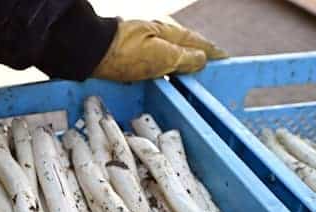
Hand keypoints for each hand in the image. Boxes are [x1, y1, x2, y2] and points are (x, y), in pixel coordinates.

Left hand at [92, 20, 227, 81]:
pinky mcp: (129, 53)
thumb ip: (184, 58)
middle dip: (199, 55)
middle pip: (184, 45)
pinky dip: (165, 66)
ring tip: (190, 74)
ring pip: (170, 52)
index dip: (212, 52)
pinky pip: (156, 59)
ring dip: (182, 61)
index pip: (198, 42)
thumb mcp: (162, 58)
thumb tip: (202, 58)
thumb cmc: (126, 55)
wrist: (90, 51)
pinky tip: (163, 74)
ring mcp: (142, 42)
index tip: (225, 60)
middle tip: (210, 67)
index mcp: (169, 32)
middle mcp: (157, 34)